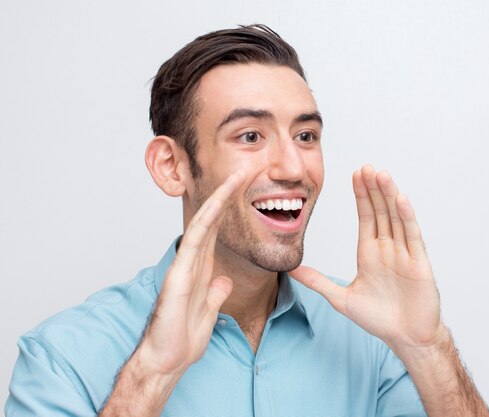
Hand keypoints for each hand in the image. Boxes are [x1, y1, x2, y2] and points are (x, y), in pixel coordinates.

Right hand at [137, 171, 244, 375]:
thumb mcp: (210, 310)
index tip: (247, 188)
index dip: (232, 207)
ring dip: (219, 199)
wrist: (168, 359)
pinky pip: (193, 243)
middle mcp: (193, 261)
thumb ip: (216, 292)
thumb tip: (224, 281)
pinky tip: (215, 205)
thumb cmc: (183, 336)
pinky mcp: (178, 276)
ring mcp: (185, 265)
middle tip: (245, 169)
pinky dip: (204, 222)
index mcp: (202, 267)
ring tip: (235, 177)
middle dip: (227, 193)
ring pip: (202, 223)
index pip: (218, 229)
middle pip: (211, 219)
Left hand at [290, 165, 446, 351]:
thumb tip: (290, 269)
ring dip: (389, 196)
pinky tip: (400, 199)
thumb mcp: (341, 298)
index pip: (366, 217)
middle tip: (366, 167)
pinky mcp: (418, 263)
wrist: (407, 338)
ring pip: (396, 218)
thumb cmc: (379, 319)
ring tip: (381, 174)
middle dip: (373, 189)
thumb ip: (317, 281)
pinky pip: (412, 236)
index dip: (361, 195)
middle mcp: (387, 248)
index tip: (355, 174)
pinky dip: (406, 217)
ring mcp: (404, 253)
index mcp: (370, 253)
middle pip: (380, 211)